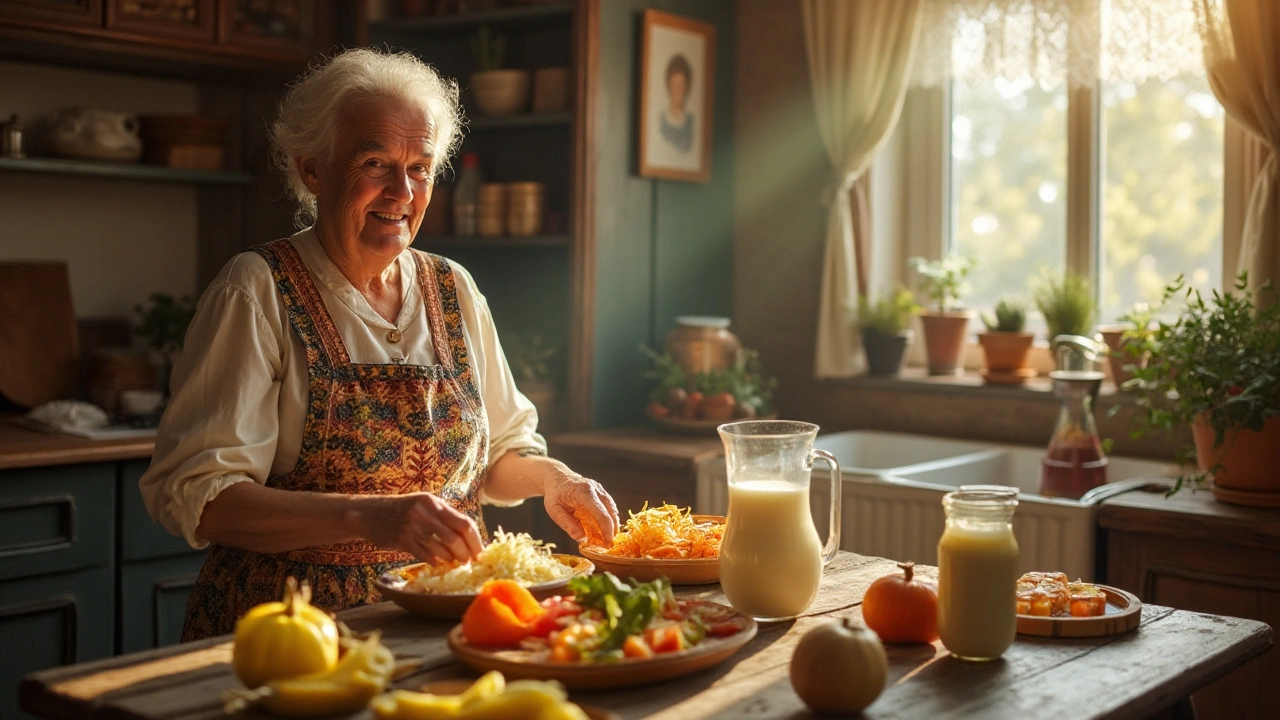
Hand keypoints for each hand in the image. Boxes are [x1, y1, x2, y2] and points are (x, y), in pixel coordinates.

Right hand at [346, 492, 483, 564]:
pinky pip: (425, 555)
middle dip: (466, 553)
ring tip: (454, 563)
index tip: (480, 552)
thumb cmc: (400, 511)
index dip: (475, 540)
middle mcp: (425, 512)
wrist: (368, 513)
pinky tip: (438, 564)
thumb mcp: (422, 504)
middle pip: (455, 537)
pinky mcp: (402, 540)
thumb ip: (443, 516)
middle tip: (470, 562)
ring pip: (441, 549)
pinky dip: (435, 562)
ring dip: (451, 559)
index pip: (464, 522)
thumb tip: (468, 535)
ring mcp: (413, 526)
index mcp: (434, 502)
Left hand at [543, 473, 619, 543]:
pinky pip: (610, 508)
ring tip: (606, 540)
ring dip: (612, 526)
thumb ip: (567, 524)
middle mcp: (596, 489)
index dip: (606, 530)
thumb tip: (582, 539)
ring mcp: (601, 490)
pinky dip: (609, 520)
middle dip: (612, 531)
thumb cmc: (555, 494)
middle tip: (608, 546)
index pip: (600, 513)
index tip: (607, 544)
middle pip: (610, 512)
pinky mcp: (602, 493)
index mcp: (583, 492)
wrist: (557, 478)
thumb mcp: (554, 510)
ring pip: (613, 510)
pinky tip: (604, 530)